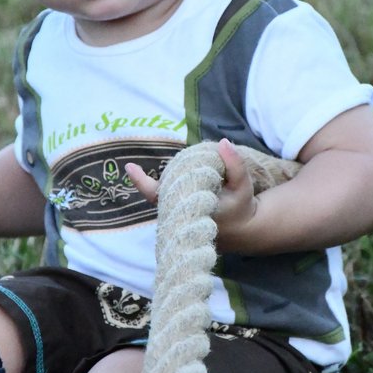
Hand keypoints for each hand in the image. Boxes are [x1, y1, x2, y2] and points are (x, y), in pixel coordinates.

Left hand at [126, 138, 256, 252]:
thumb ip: (235, 164)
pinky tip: (152, 178)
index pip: (160, 195)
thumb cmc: (242, 205)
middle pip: (158, 194)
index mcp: (193, 209)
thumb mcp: (243, 185)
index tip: (128, 166)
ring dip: (160, 184)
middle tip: (143, 166)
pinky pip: (165, 202)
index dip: (142, 181)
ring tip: (150, 172)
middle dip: (151, 180)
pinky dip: (161, 189)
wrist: (243, 230)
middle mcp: (182, 217)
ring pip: (161, 198)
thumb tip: (223, 142)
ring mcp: (179, 222)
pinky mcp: (180, 221)